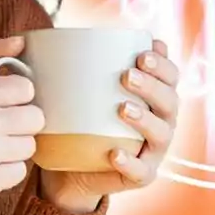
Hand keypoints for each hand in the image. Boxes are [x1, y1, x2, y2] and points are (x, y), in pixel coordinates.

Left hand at [40, 39, 179, 213]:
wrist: (71, 168)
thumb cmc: (81, 120)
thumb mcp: (82, 92)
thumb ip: (77, 67)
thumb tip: (44, 39)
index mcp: (154, 97)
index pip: (170, 76)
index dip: (163, 63)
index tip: (143, 53)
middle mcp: (161, 121)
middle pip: (169, 101)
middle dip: (152, 85)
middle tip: (126, 75)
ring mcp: (153, 150)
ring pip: (161, 133)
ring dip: (145, 119)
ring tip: (122, 109)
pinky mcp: (141, 175)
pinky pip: (141, 171)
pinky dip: (130, 162)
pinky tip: (114, 154)